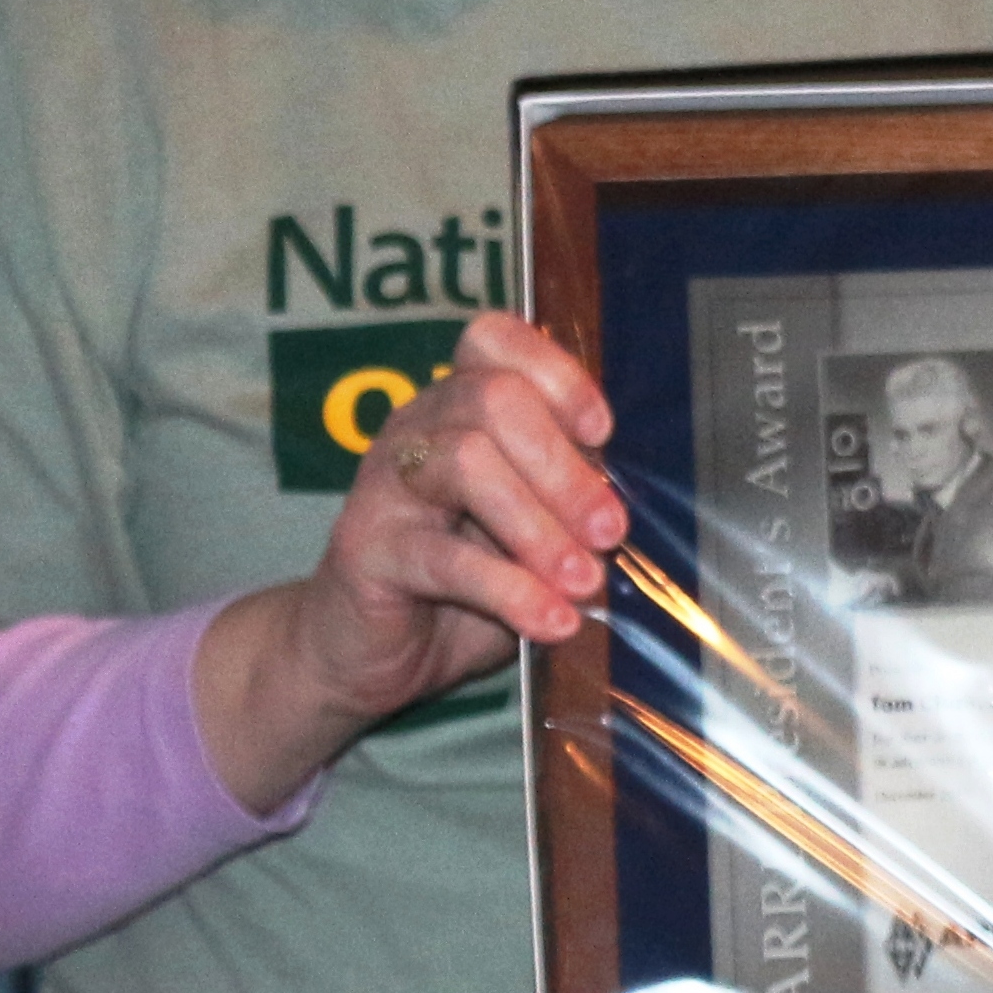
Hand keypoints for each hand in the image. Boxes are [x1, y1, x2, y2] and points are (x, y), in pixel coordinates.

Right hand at [194, 311, 623, 811]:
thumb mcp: (528, 527)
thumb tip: (627, 504)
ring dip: (539, 528)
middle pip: (493, 399)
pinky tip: (553, 621)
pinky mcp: (365, 548)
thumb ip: (566, 498)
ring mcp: (385, 482)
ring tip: (585, 581)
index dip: (556, 374)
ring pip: (467, 463)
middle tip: (610, 530)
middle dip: (563, 465)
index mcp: (458, 402)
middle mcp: (416, 425)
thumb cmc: (463, 578)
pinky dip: (511, 591)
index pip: (495, 340)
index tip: (603, 430)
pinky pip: (445, 557)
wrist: (369, 652)